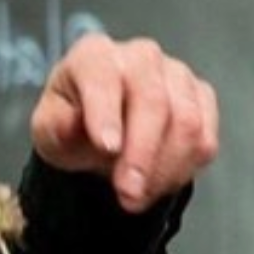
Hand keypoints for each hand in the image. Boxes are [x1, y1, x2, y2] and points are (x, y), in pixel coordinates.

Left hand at [30, 33, 218, 213]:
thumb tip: (71, 125)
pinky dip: (183, 170)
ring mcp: (177, 74)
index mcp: (94, 56)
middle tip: (128, 193)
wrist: (97, 135)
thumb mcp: (48, 130)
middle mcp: (140, 57)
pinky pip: (204, 138)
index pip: (103, 78)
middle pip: (154, 102)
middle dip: (142, 154)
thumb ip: (58, 126)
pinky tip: (157, 185)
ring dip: (164, 169)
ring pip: (186, 123)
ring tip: (136, 198)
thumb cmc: (69, 125)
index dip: (107, 114)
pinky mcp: (201, 99)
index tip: (107, 148)